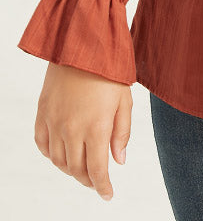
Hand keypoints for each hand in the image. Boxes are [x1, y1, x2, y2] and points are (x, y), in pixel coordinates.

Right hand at [34, 62, 131, 200]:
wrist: (83, 42)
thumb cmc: (109, 69)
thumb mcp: (125, 100)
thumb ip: (121, 132)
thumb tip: (118, 160)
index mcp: (96, 127)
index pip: (97, 170)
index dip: (102, 186)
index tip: (108, 194)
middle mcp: (72, 129)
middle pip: (76, 169)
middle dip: (88, 180)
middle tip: (97, 181)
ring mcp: (54, 121)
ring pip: (59, 160)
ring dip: (70, 169)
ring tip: (82, 168)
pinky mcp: (42, 112)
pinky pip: (42, 144)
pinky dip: (51, 154)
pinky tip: (61, 153)